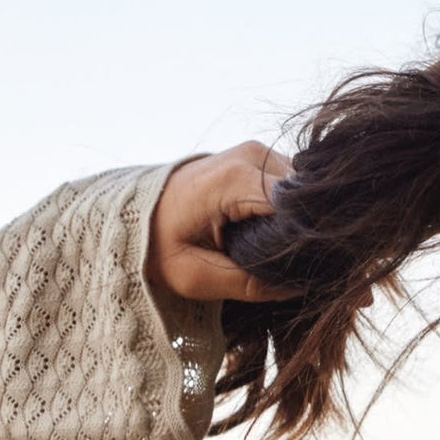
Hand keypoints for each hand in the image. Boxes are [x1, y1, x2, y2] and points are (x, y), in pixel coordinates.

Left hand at [146, 141, 299, 301]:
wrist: (135, 212)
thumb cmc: (157, 244)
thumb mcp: (195, 277)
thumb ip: (248, 284)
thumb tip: (298, 287)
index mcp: (234, 179)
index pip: (295, 205)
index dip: (304, 238)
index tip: (299, 268)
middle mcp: (251, 155)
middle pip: (302, 195)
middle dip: (302, 230)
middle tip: (289, 264)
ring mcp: (256, 152)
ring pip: (300, 188)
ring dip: (297, 218)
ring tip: (276, 248)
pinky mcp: (258, 156)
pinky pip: (289, 183)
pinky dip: (289, 208)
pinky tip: (274, 232)